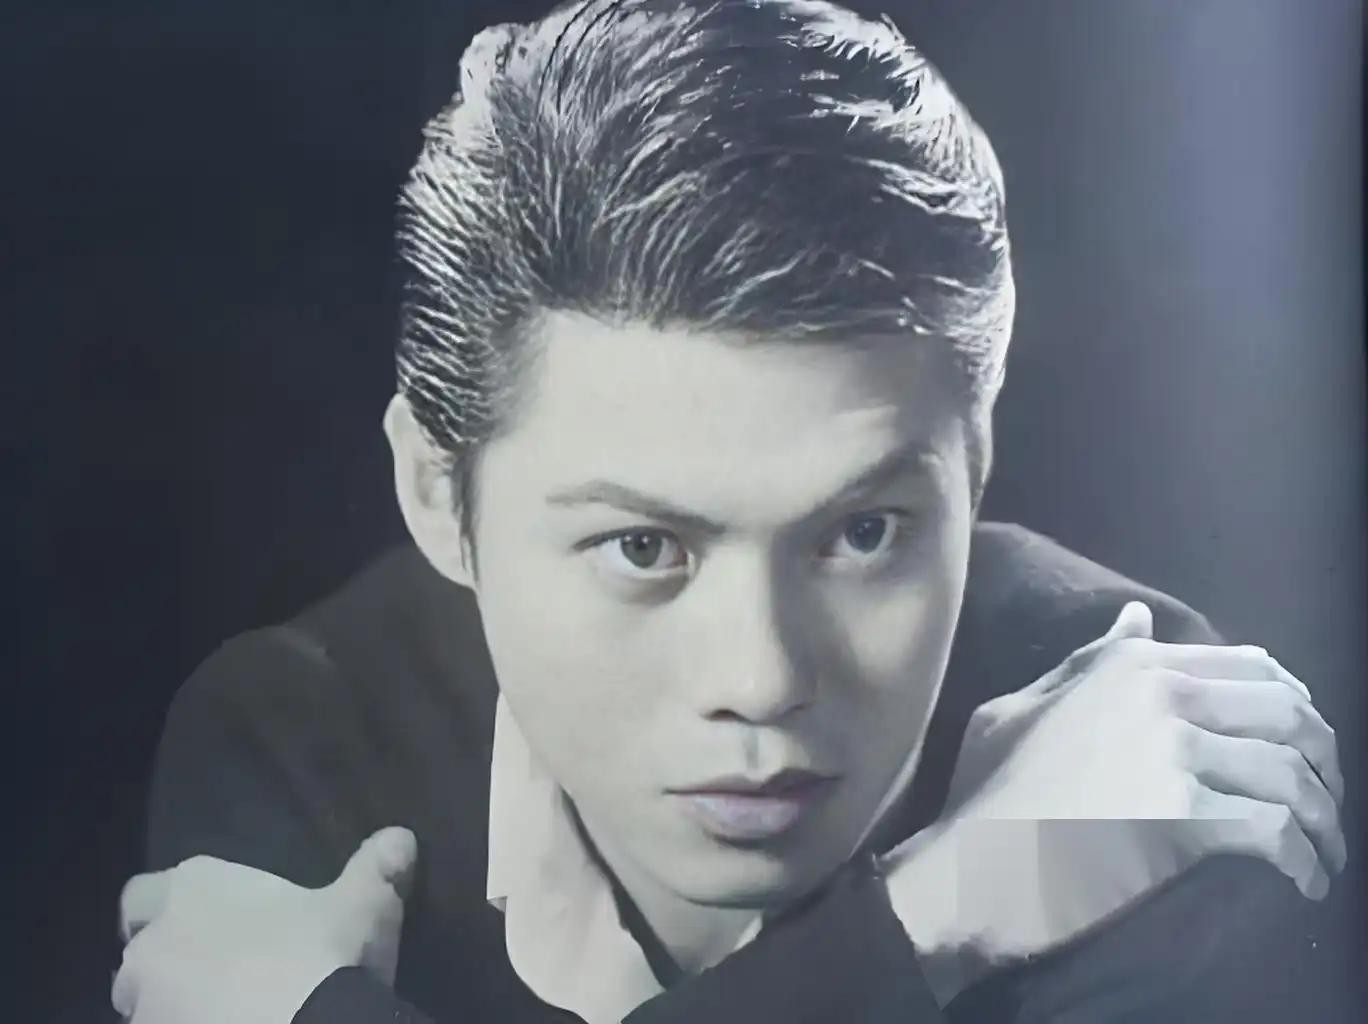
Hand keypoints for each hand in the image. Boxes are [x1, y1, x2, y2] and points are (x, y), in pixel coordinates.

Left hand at [112, 827, 416, 1023]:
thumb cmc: (323, 951)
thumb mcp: (366, 903)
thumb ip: (378, 866)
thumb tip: (402, 836)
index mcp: (193, 890)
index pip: (144, 892)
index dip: (170, 906)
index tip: (207, 920)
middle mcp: (154, 945)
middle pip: (140, 954)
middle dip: (171, 964)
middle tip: (221, 975)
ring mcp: (145, 1007)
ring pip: (144, 1006)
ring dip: (173, 1008)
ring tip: (225, 1013)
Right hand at [885, 602, 1344, 999]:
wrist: (970, 866)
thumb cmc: (987, 792)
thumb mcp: (1022, 706)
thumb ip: (1088, 661)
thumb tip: (1137, 616)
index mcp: (1131, 666)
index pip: (1255, 667)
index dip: (1298, 707)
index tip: (1306, 748)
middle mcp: (1161, 695)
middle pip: (1289, 715)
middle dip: (1326, 763)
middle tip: (1327, 804)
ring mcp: (1173, 753)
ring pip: (1293, 776)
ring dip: (1324, 821)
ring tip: (1324, 853)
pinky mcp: (1184, 817)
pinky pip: (1276, 831)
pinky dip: (1304, 860)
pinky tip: (1303, 881)